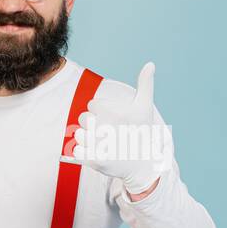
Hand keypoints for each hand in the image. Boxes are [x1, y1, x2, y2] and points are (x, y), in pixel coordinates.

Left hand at [72, 61, 171, 196]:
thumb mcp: (145, 106)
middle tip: (107, 133)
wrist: (143, 164)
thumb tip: (150, 63)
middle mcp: (105, 126)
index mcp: (113, 111)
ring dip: (87, 139)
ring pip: (78, 135)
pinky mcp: (94, 160)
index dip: (101, 112)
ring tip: (103, 144)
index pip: (92, 105)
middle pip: (82, 118)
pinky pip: (76, 151)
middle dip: (92, 125)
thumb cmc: (143, 131)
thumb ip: (145, 83)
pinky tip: (96, 153)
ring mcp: (99, 144)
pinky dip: (82, 152)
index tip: (114, 120)